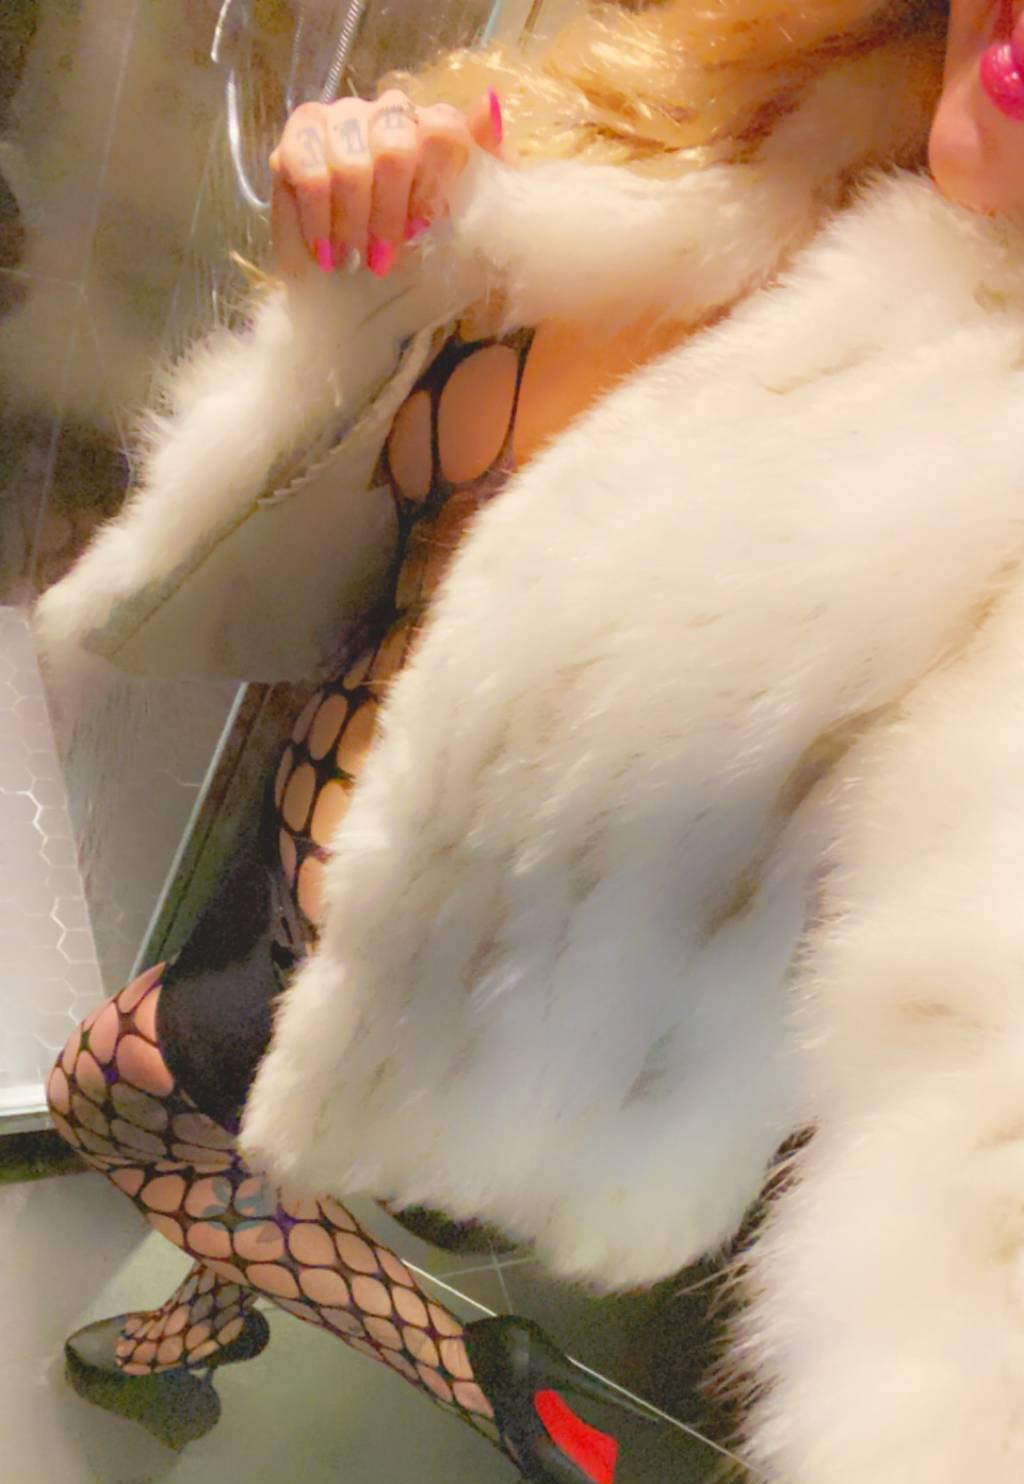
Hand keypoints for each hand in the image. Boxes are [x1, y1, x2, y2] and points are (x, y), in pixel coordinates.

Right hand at [270, 87, 503, 278]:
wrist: (357, 279)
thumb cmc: (415, 249)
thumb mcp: (465, 217)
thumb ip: (485, 163)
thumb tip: (491, 104)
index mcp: (431, 127)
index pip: (442, 130)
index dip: (431, 189)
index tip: (422, 233)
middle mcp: (387, 113)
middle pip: (394, 148)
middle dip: (389, 215)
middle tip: (383, 259)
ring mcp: (340, 119)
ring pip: (350, 163)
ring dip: (352, 223)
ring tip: (353, 260)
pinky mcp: (297, 139)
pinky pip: (308, 170)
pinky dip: (318, 218)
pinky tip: (325, 250)